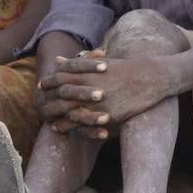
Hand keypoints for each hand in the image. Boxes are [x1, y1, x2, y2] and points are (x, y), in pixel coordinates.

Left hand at [38, 52, 175, 139]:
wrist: (151, 77)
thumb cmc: (124, 68)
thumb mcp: (99, 62)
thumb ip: (76, 63)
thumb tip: (57, 60)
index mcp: (87, 72)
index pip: (60, 77)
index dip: (49, 82)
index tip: (41, 86)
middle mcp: (90, 87)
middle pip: (62, 95)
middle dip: (50, 101)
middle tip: (41, 106)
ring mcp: (99, 102)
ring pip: (72, 112)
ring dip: (60, 119)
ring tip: (51, 124)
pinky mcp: (109, 115)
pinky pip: (88, 124)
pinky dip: (78, 128)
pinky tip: (72, 131)